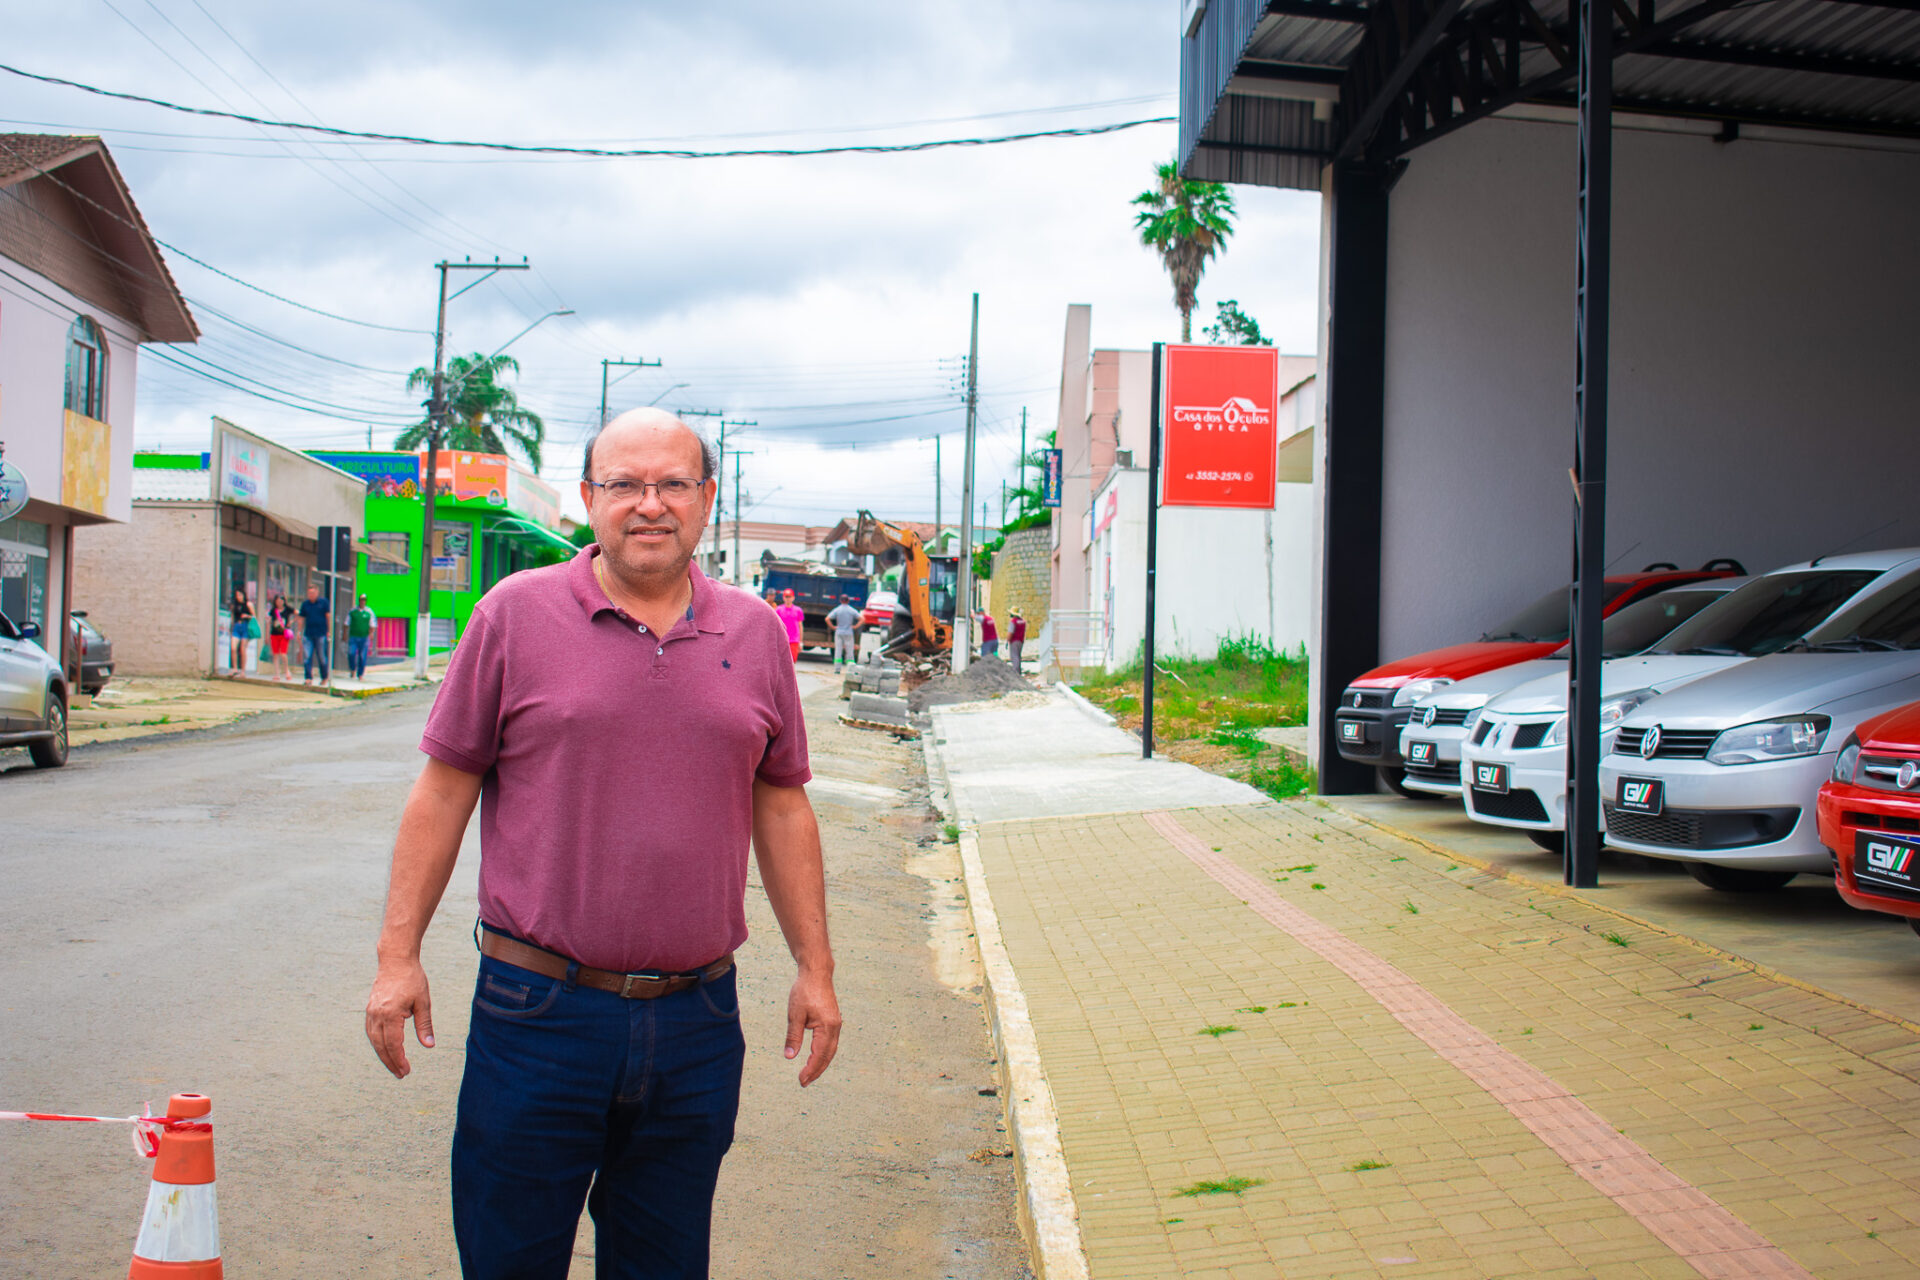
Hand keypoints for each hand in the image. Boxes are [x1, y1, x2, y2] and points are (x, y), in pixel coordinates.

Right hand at [365, 955, 434, 1078]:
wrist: (395, 960)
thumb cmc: (412, 979)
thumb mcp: (423, 1002)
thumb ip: (424, 1025)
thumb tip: (429, 1045)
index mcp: (390, 1014)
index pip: (394, 1045)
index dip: (399, 1060)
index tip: (406, 1071)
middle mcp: (377, 1015)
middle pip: (381, 1046)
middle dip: (390, 1062)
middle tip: (400, 1074)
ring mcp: (371, 1012)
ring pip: (374, 1040)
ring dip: (383, 1055)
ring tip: (394, 1066)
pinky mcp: (370, 1009)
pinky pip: (371, 1032)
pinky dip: (377, 1043)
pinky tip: (385, 1049)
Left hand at [784, 968, 841, 1086]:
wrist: (817, 973)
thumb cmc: (804, 991)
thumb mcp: (795, 1014)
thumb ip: (793, 1036)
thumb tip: (789, 1056)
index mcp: (827, 1026)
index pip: (819, 1055)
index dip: (810, 1069)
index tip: (801, 1080)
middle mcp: (835, 1027)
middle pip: (827, 1056)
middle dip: (816, 1071)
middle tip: (804, 1082)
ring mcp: (836, 1024)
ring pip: (830, 1050)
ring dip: (821, 1064)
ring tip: (809, 1074)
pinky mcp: (833, 1021)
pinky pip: (830, 1043)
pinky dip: (823, 1054)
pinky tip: (815, 1058)